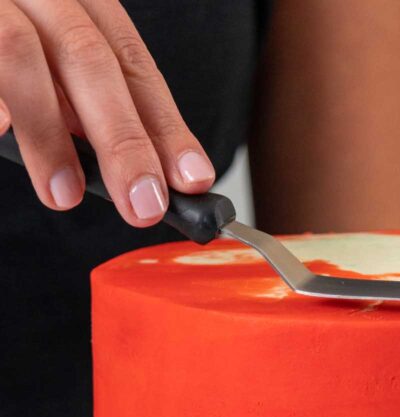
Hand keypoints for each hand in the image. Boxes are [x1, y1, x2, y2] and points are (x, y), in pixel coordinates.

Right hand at [0, 0, 214, 224]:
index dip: (164, 122)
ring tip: (66, 196)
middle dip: (122, 137)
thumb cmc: (4, 39)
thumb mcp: (52, 63)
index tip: (191, 179)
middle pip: (86, 55)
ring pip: (20, 55)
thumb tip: (146, 174)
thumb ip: (89, 107)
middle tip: (144, 205)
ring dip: (48, 134)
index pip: (129, 60)